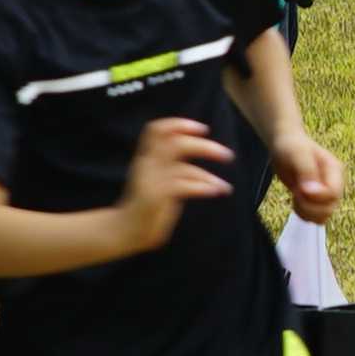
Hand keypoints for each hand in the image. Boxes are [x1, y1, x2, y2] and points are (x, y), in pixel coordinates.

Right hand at [117, 117, 235, 251]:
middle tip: (228, 155)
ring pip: (182, 167)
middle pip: (175, 143)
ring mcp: (150, 181)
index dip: (178, 124)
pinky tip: (216, 192)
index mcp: (147, 158)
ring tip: (224, 186)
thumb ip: (176, 164)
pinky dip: (203, 187)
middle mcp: (147, 165)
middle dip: (205, 146)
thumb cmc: (149, 204)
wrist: (125, 231)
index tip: (202, 128)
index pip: (155, 130)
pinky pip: (182, 186)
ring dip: (208, 176)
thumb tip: (206, 149)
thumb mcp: (161, 178)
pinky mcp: (155, 197)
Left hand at [272, 130, 344, 224]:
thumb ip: (306, 171)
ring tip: (295, 197)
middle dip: (309, 205)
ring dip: (306, 212)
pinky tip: (296, 201)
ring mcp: (326, 193)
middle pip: (330, 208)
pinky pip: (315, 217)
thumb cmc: (291, 146)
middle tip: (296, 192)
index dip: (316, 196)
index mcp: (335, 171)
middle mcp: (334, 184)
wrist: (286, 145)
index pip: (333, 193)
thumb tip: (311, 191)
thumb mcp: (297, 154)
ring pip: (324, 216)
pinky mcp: (317, 200)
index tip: (299, 188)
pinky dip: (303, 214)